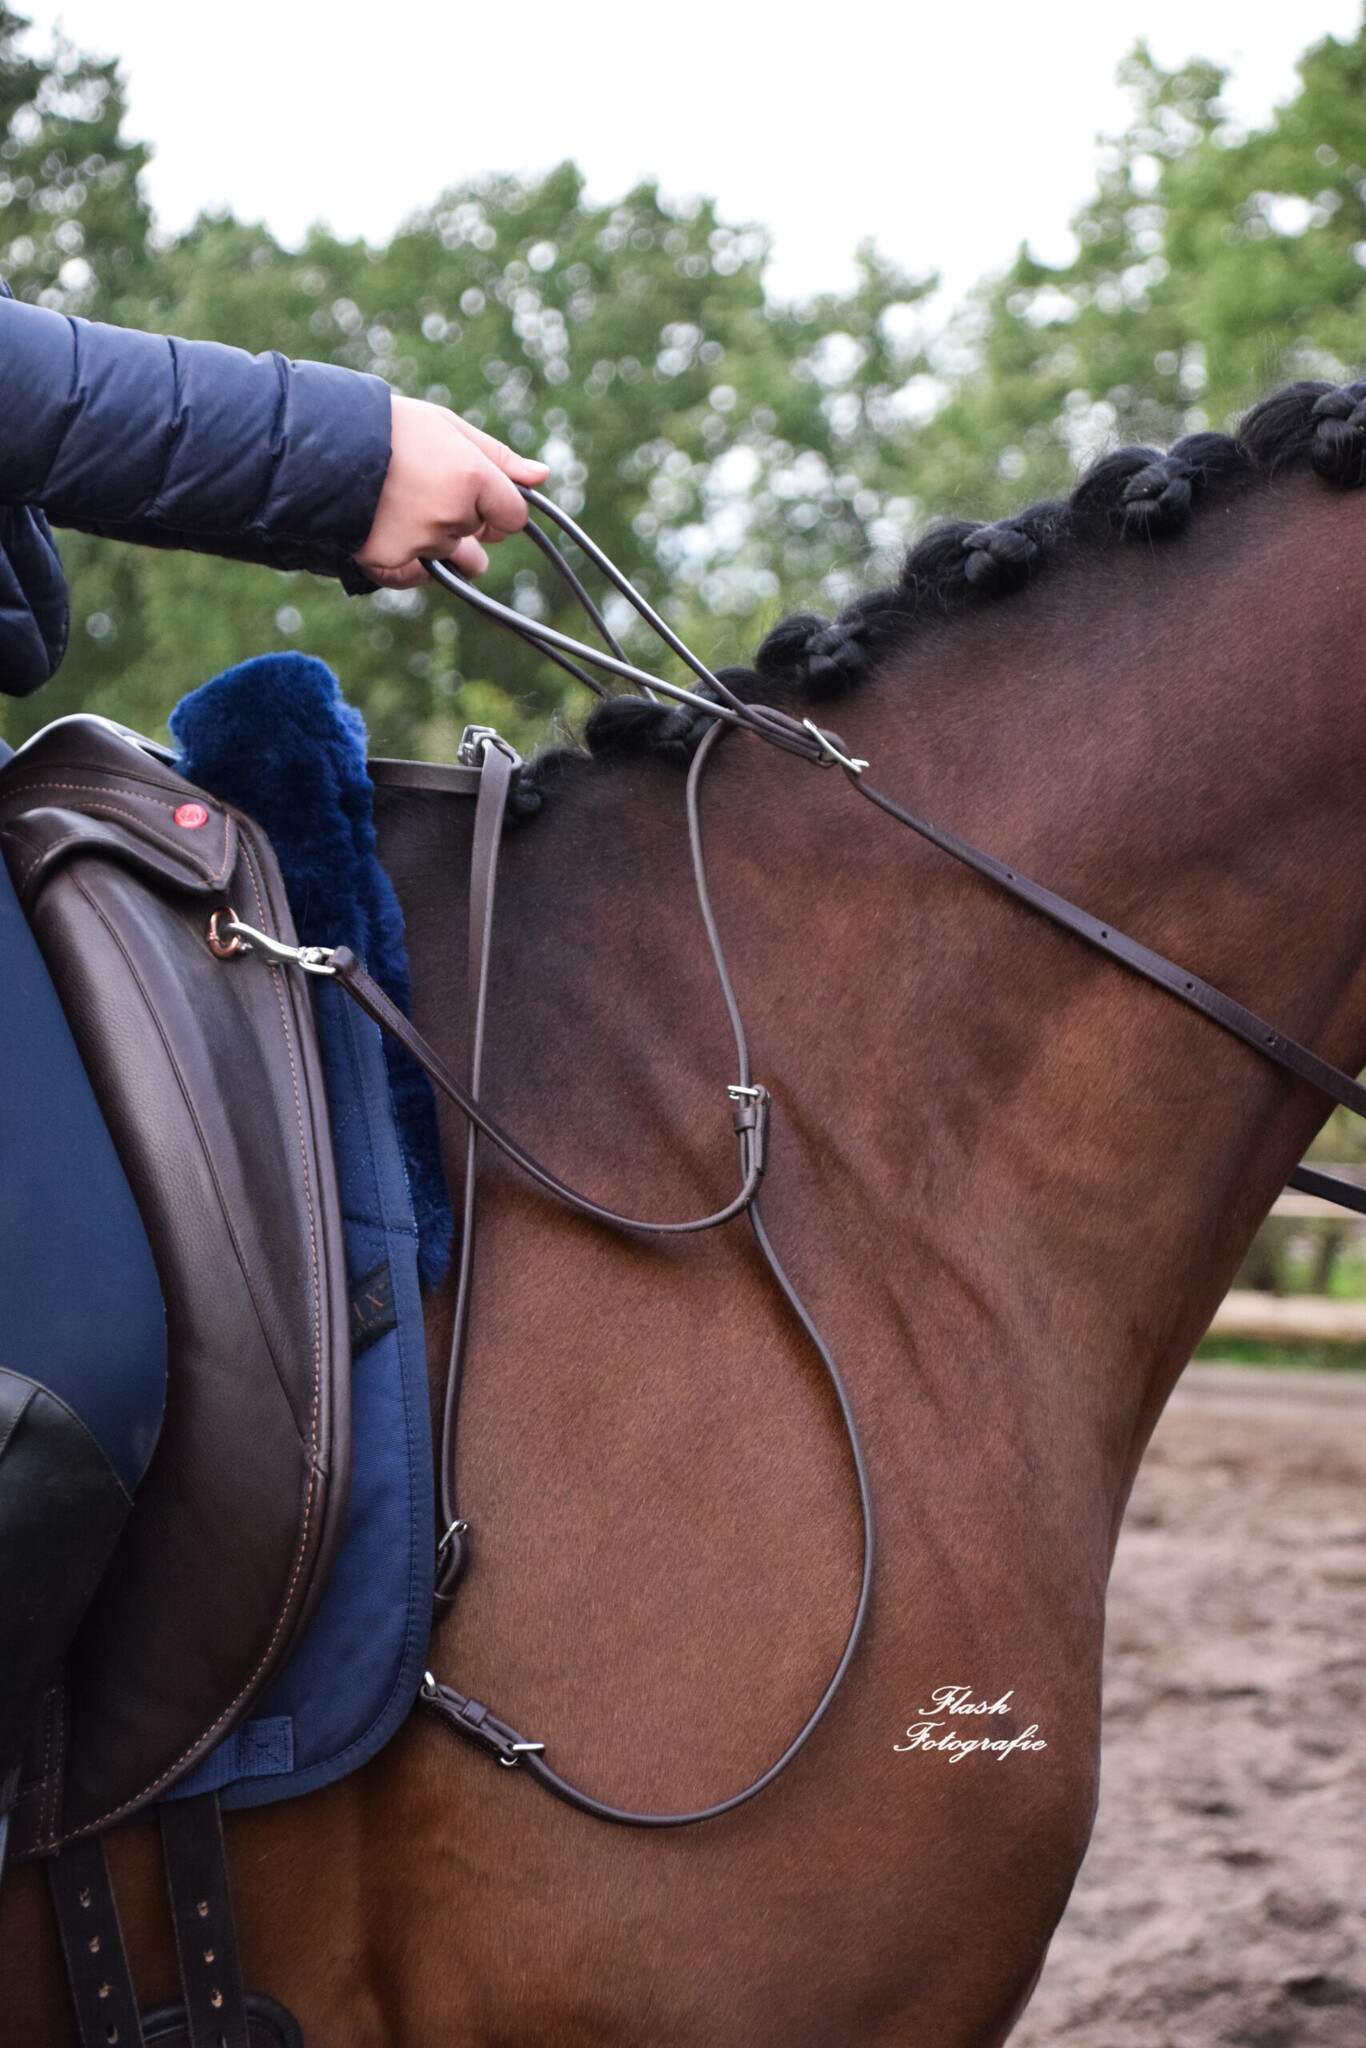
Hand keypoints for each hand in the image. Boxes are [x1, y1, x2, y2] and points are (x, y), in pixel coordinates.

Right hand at [355, 394, 548, 587]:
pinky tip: (390, 531)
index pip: (513, 517)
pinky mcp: (391, 565)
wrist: (320, 445)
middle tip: (427, 489)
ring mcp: (421, 543)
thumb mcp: (446, 427)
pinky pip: (421, 576)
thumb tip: (542, 477)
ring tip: (405, 510)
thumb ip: (498, 456)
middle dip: (466, 520)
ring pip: (452, 557)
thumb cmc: (389, 428)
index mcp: (471, 477)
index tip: (478, 494)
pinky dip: (411, 561)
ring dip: (439, 542)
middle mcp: (451, 514)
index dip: (499, 508)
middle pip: (481, 536)